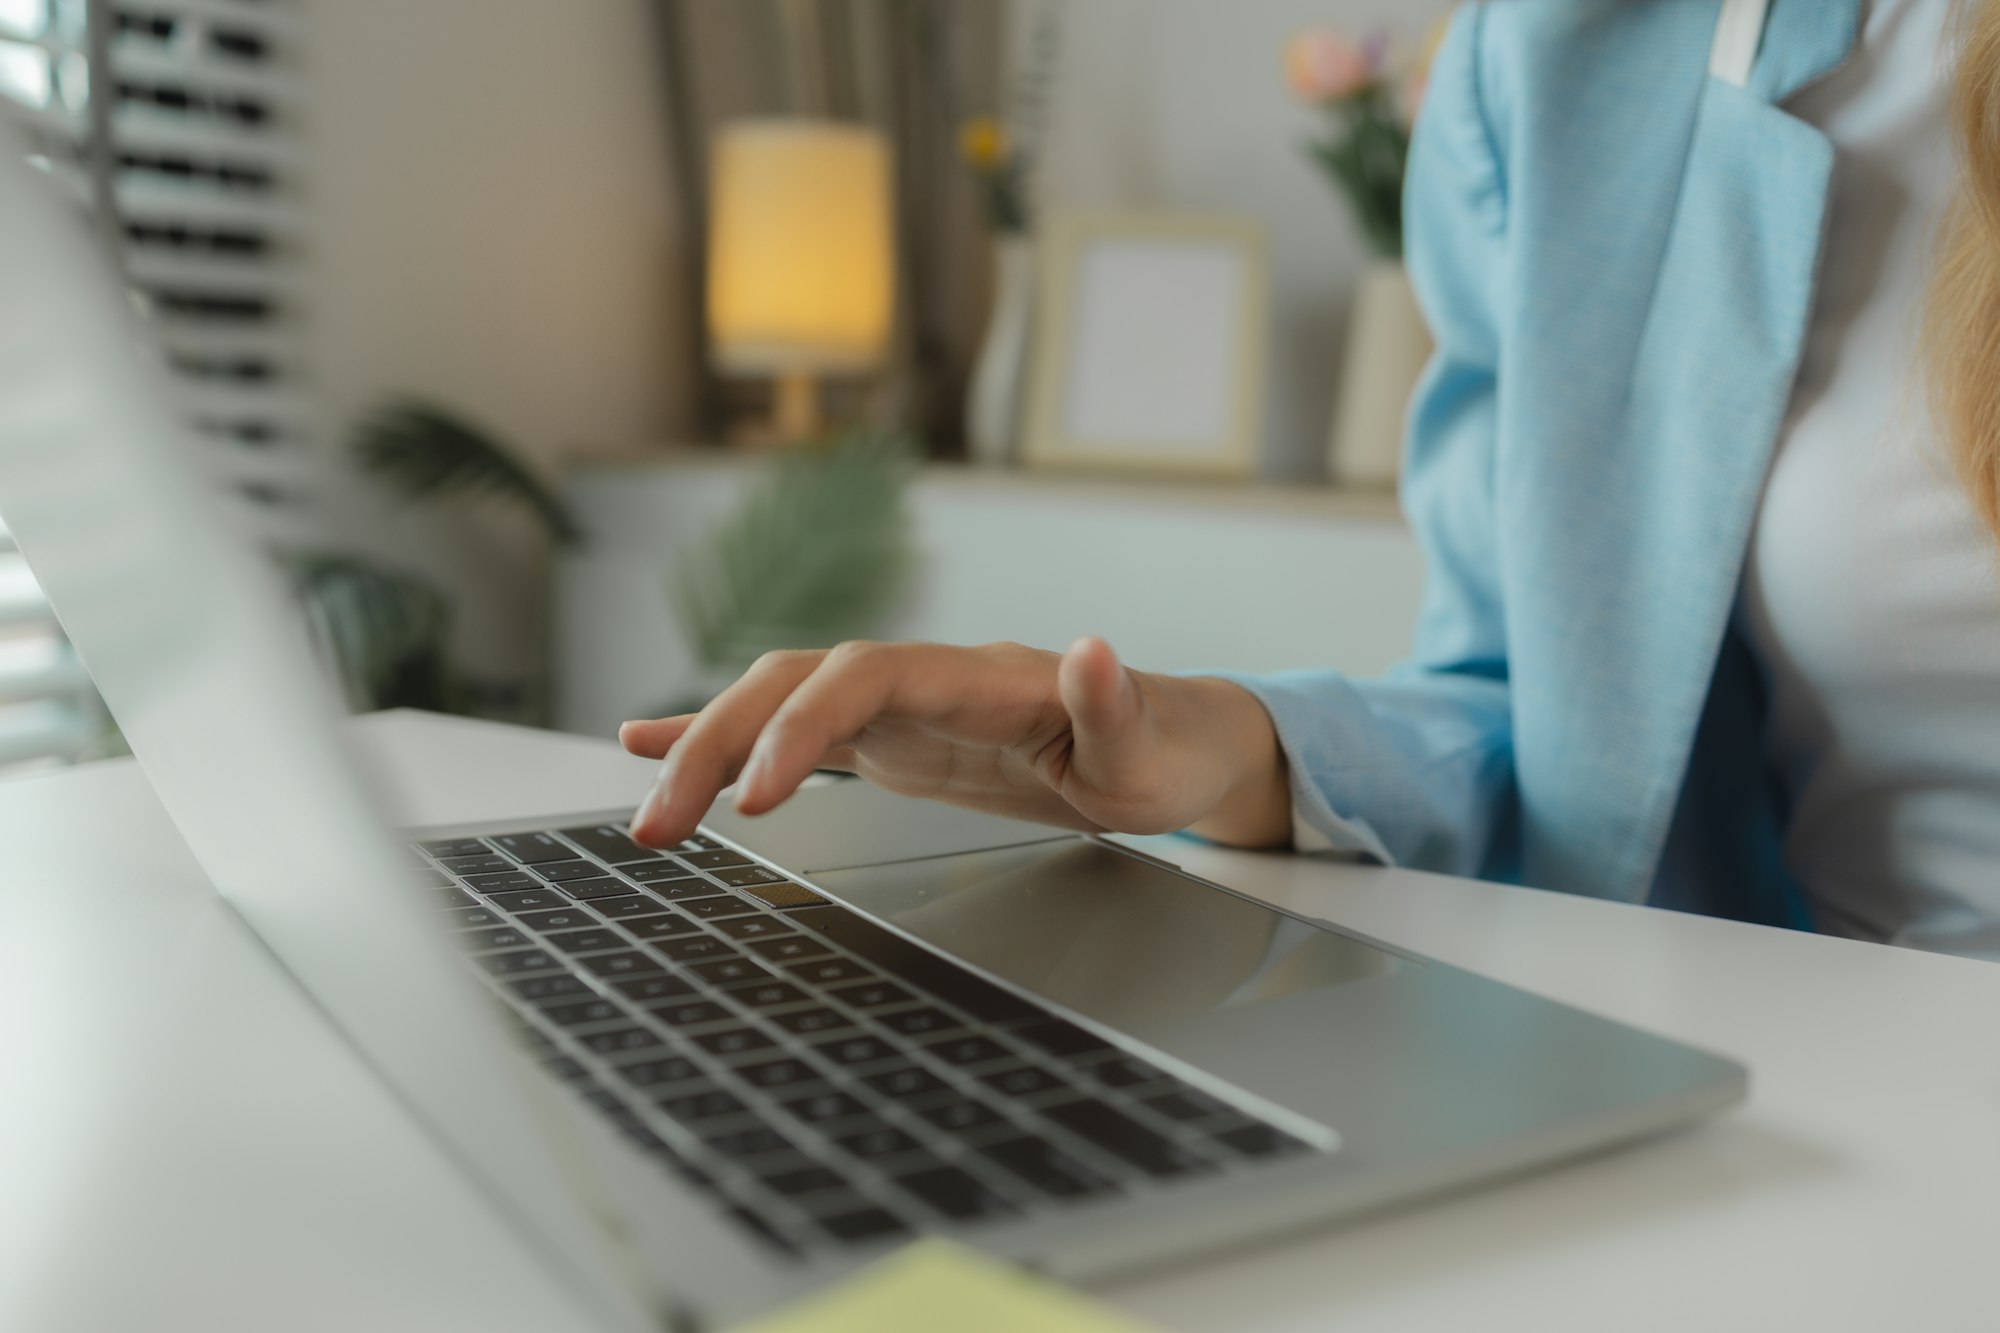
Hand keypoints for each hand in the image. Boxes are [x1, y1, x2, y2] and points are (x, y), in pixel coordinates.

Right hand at [619, 637, 1291, 850]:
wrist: (1169, 746)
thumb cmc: (1164, 751)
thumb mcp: (1152, 749)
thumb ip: (1115, 705)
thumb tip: (1093, 648)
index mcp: (977, 677)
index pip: (863, 678)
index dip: (801, 726)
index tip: (760, 799)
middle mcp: (924, 680)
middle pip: (794, 684)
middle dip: (718, 745)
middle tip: (660, 829)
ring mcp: (901, 710)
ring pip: (778, 704)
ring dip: (707, 749)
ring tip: (646, 812)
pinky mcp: (892, 742)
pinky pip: (793, 733)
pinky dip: (725, 740)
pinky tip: (655, 750)